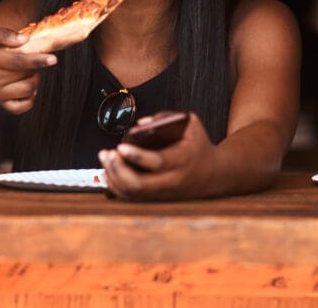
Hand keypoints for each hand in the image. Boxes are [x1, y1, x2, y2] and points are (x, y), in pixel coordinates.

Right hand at [0, 21, 55, 113]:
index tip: (53, 59)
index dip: (37, 60)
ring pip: (26, 91)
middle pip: (24, 76)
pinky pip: (20, 107)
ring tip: (31, 70)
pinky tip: (28, 87)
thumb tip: (24, 40)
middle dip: (37, 67)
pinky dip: (30, 99)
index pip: (17, 61)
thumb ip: (2, 33)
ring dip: (35, 80)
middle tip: (35, 57)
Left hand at [98, 112, 213, 200]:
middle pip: (139, 184)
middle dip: (118, 169)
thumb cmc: (198, 145)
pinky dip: (116, 185)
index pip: (157, 162)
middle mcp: (172, 181)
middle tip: (109, 153)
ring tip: (105, 157)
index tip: (120, 147)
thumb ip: (166, 118)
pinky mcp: (155, 198)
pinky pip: (130, 197)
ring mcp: (163, 193)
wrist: (212, 174)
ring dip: (113, 177)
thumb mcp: (191, 124)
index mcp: (183, 160)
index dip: (136, 156)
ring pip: (132, 193)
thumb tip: (140, 124)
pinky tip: (109, 170)